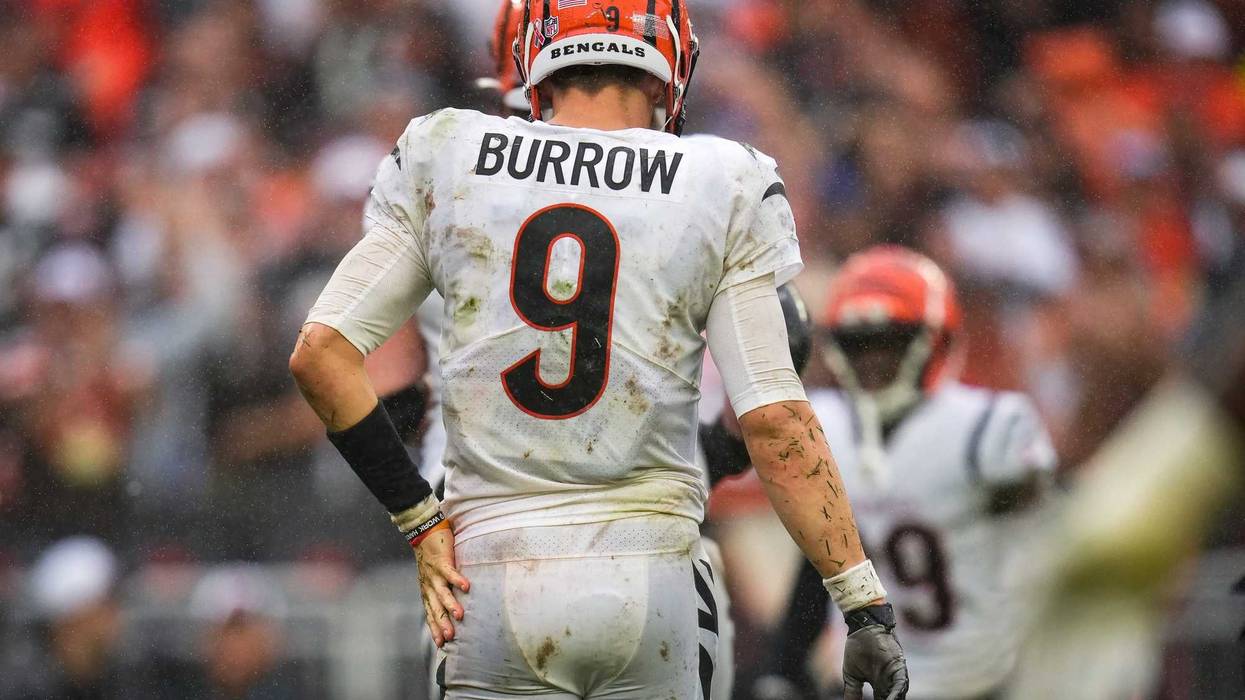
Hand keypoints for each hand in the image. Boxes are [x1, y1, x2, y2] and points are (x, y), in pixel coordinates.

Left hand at [415, 527, 469, 646]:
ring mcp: (434, 574)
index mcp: (427, 590)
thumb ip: (440, 590)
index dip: (434, 628)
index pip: (430, 613)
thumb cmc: (431, 556)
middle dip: (442, 623)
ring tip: (459, 615)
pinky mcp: (441, 561)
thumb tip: (451, 604)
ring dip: (450, 605)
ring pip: (442, 592)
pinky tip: (466, 587)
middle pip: (436, 607)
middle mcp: (429, 585)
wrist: (423, 533)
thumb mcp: (432, 577)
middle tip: (450, 637)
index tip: (440, 644)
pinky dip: (457, 579)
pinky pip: (449, 572)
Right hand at [842, 604, 908, 699]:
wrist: (862, 628)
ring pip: (897, 697)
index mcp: (878, 686)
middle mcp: (888, 683)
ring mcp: (894, 676)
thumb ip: (852, 693)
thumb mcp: (851, 676)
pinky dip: (896, 694)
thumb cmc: (857, 648)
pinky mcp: (898, 668)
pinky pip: (900, 684)